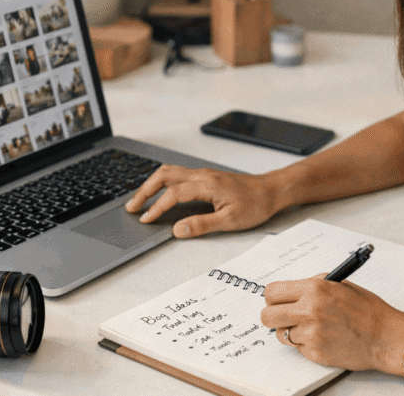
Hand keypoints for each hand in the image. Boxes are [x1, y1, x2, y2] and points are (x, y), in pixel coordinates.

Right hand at [125, 165, 282, 237]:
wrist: (272, 191)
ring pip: (170, 172)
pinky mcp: (206, 177)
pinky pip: (178, 175)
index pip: (173, 194)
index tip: (145, 219)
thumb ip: (201, 225)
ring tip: (140, 200)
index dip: (157, 207)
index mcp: (207, 185)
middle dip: (145, 190)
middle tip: (131, 207)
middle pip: (164, 176)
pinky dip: (163, 183)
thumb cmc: (256, 204)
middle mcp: (202, 175)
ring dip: (152, 184)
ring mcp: (203, 174)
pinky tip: (159, 193)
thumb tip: (177, 230)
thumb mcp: (230, 221)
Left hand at [260, 275, 403, 371]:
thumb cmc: (366, 310)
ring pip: (281, 334)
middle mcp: (310, 310)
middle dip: (273, 316)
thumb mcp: (339, 284)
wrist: (384, 336)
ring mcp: (311, 334)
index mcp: (315, 289)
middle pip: (267, 316)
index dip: (272, 298)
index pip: (272, 292)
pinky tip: (322, 337)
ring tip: (311, 327)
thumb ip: (312, 285)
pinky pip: (297, 347)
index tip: (276, 301)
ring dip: (291, 331)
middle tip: (283, 316)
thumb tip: (289, 291)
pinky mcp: (315, 352)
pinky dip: (305, 343)